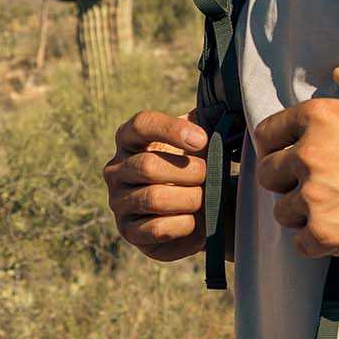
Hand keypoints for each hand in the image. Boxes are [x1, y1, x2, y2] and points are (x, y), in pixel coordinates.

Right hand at [103, 110, 209, 259]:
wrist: (200, 212)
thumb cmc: (196, 169)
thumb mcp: (200, 142)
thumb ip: (206, 120)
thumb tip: (222, 106)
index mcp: (130, 140)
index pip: (141, 124)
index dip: (172, 130)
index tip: (203, 140)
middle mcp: (116, 170)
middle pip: (147, 166)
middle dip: (188, 172)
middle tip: (209, 176)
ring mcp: (118, 202)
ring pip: (153, 198)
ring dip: (189, 198)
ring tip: (204, 199)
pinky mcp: (129, 232)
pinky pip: (156, 228)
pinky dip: (184, 224)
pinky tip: (195, 220)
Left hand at [252, 65, 338, 258]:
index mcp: (319, 117)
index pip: (268, 133)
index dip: (274, 146)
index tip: (282, 155)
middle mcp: (310, 154)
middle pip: (268, 174)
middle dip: (285, 181)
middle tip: (309, 185)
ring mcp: (314, 195)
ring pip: (282, 211)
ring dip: (300, 213)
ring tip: (326, 210)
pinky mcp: (325, 231)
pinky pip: (300, 242)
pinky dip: (315, 241)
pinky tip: (335, 232)